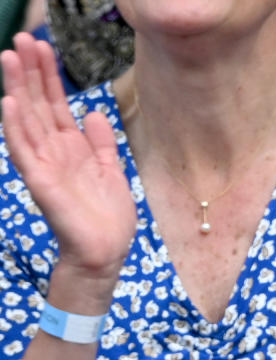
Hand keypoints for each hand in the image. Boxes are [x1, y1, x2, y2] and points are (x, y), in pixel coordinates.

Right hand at [1, 33, 135, 283]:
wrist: (105, 251)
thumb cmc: (107, 217)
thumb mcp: (111, 171)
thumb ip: (100, 143)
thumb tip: (92, 112)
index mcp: (71, 147)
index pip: (55, 103)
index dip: (48, 75)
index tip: (43, 46)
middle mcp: (53, 151)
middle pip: (37, 103)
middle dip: (30, 71)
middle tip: (22, 38)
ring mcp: (43, 164)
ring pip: (26, 119)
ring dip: (16, 88)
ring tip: (9, 57)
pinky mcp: (40, 181)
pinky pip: (24, 150)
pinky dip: (16, 126)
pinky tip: (9, 103)